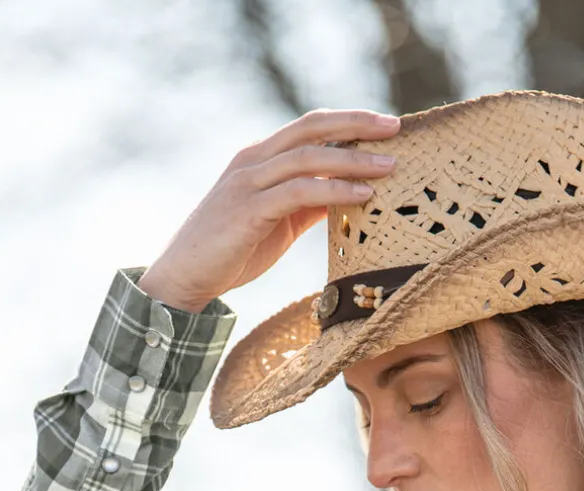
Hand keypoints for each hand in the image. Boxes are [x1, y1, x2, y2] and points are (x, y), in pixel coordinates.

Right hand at [139, 108, 401, 311]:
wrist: (187, 275)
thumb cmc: (234, 250)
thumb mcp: (279, 221)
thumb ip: (308, 203)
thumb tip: (348, 195)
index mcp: (261, 157)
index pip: (310, 127)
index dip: (348, 122)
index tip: (385, 126)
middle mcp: (254, 160)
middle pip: (312, 127)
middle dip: (357, 124)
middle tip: (396, 127)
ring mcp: (250, 182)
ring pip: (309, 156)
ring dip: (354, 159)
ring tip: (390, 165)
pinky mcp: (249, 209)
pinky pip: (299, 191)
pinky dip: (334, 190)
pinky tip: (362, 195)